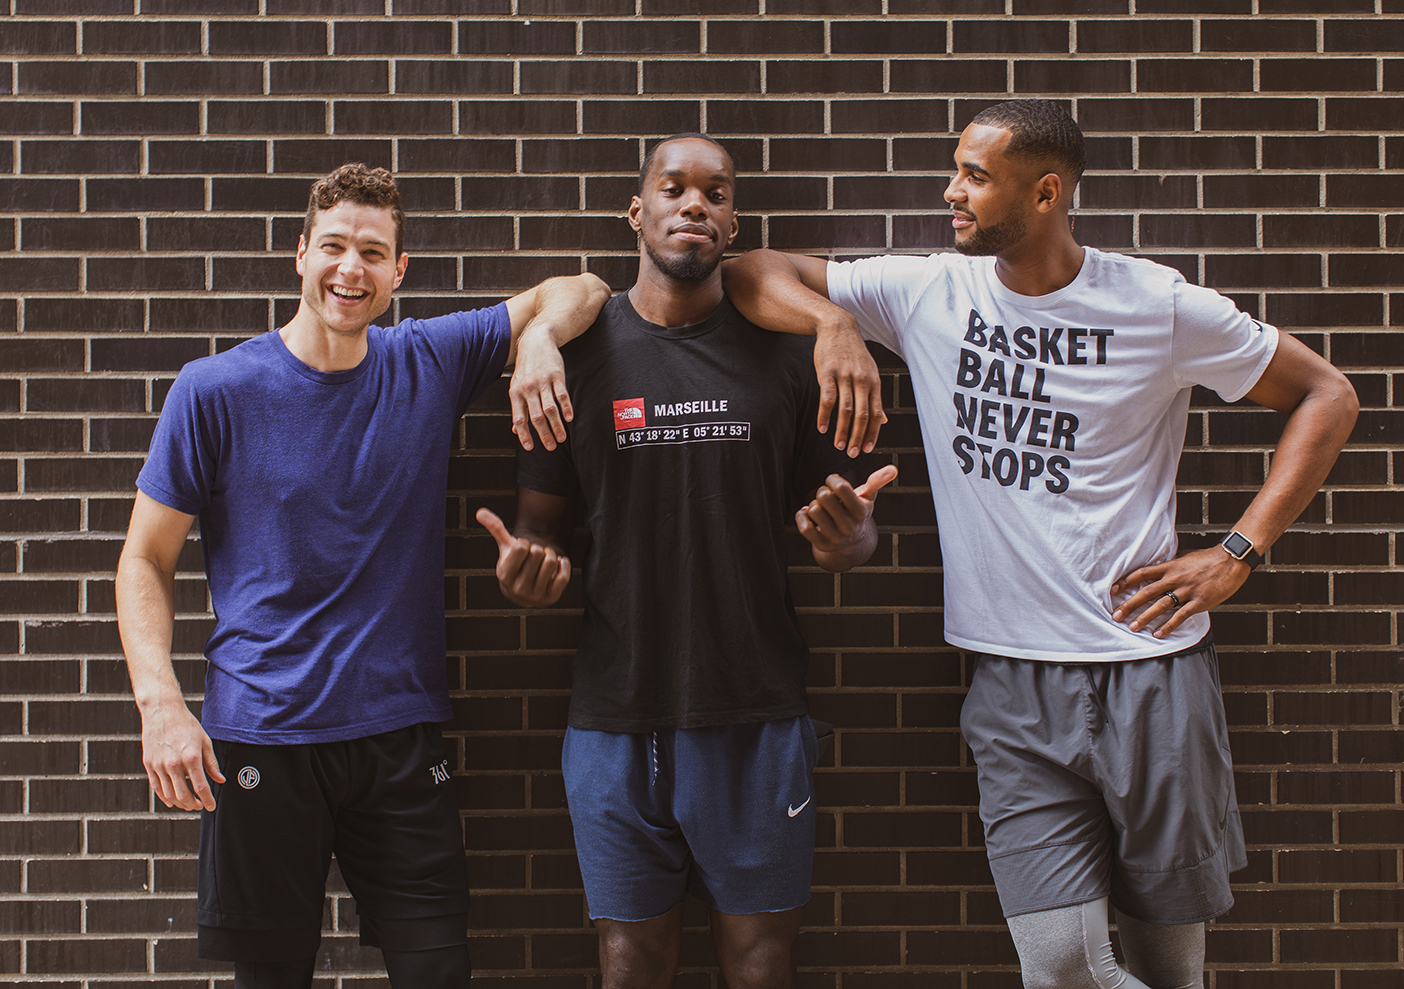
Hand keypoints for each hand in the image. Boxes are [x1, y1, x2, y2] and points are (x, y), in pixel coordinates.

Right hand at [141, 696, 223, 811]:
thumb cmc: (186, 724)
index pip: (200, 787)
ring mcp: (159, 765)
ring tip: (188, 803)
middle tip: (200, 805)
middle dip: (193, 804)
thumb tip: (219, 779)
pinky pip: (156, 787)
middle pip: (183, 795)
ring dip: (180, 803)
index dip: (207, 800)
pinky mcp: (149, 764)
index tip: (211, 806)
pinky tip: (172, 800)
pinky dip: (164, 797)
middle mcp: (173, 764)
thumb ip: (211, 763)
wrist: (162, 711)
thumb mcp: (204, 741)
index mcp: (191, 757)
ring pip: (169, 794)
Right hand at [476, 507, 570, 606]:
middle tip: (534, 556)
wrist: (525, 591)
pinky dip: (563, 564)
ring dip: (551, 555)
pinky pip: (563, 575)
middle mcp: (518, 588)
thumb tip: (480, 512)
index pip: (521, 547)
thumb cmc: (515, 565)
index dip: (524, 544)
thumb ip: (495, 529)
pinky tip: (556, 565)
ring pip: (551, 562)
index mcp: (505, 575)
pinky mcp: (551, 597)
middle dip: (538, 549)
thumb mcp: (505, 548)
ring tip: (544, 561)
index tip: (522, 551)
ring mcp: (535, 594)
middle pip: (538, 552)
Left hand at [508, 326, 572, 451]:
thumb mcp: (516, 386)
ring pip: (550, 409)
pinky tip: (569, 418)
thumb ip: (518, 408)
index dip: (524, 434)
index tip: (530, 447)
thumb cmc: (526, 367)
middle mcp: (528, 388)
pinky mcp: (556, 376)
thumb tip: (515, 429)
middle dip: (544, 434)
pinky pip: (562, 395)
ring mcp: (543, 382)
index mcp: (516, 393)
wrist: (535, 342)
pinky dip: (566, 408)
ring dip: (557, 426)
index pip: (519, 418)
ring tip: (562, 438)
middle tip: (551, 447)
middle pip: (537, 417)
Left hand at [796, 465, 897, 552]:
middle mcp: (849, 526)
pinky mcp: (821, 545)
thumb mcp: (868, 498)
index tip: (832, 481)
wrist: (852, 543)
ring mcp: (835, 537)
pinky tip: (808, 513)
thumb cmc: (857, 514)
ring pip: (813, 510)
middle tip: (826, 495)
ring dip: (812, 504)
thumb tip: (893, 469)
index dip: (833, 479)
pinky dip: (801, 516)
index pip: (841, 487)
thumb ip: (877, 482)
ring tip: (821, 507)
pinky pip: (804, 527)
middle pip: (824, 497)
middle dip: (822, 491)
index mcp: (861, 512)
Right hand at [814, 319, 885, 457]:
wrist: (838, 327)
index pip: (876, 413)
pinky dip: (824, 416)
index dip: (873, 433)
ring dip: (842, 430)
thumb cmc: (854, 353)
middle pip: (863, 415)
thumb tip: (884, 421)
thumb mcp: (870, 372)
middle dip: (858, 437)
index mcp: (874, 383)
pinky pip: (827, 399)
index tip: (868, 449)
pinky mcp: (828, 373)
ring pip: (846, 410)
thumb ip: (875, 397)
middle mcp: (862, 381)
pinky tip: (822, 428)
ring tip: (838, 445)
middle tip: (853, 453)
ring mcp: (845, 376)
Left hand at [1110, 546, 1251, 638]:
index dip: (1126, 581)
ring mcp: (1187, 591)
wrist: (1231, 560)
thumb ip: (1170, 563)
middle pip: (1146, 592)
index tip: (1113, 590)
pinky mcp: (1199, 601)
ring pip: (1161, 605)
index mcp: (1170, 566)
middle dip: (1130, 604)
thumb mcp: (1184, 556)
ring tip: (1133, 627)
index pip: (1142, 573)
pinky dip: (1168, 625)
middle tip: (1116, 615)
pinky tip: (1158, 633)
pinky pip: (1180, 616)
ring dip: (1145, 617)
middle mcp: (1175, 578)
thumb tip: (1157, 568)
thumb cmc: (1207, 558)